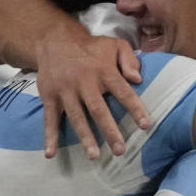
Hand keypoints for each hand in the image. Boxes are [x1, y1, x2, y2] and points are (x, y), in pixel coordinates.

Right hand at [37, 32, 149, 159]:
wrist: (54, 40)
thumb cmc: (90, 48)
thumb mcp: (114, 44)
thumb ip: (129, 59)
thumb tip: (138, 78)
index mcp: (103, 71)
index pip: (122, 91)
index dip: (135, 108)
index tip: (146, 125)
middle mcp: (84, 82)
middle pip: (98, 109)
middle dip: (109, 130)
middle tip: (120, 151)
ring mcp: (65, 91)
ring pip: (76, 117)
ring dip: (85, 137)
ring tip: (94, 155)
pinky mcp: (49, 97)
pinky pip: (50, 119)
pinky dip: (49, 136)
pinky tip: (51, 153)